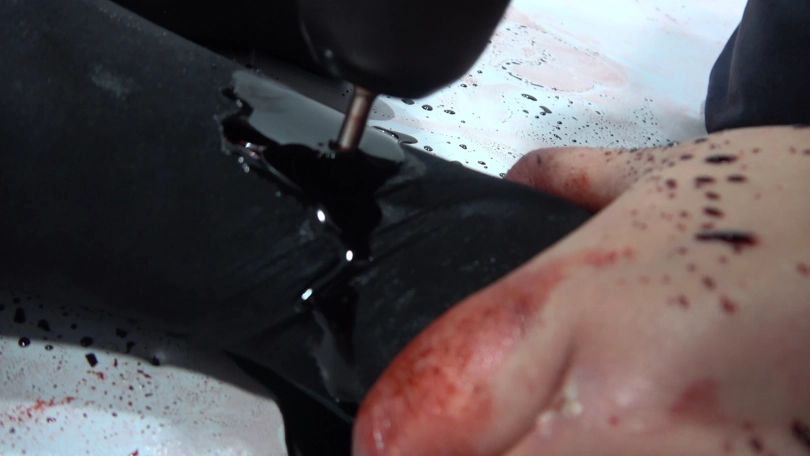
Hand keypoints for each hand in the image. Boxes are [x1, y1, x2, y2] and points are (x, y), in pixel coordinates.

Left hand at [352, 125, 809, 455]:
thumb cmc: (797, 215)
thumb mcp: (665, 179)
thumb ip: (564, 184)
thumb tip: (514, 185)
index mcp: (582, 305)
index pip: (429, 402)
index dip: (392, 431)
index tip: (387, 438)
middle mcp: (622, 406)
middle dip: (451, 454)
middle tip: (465, 435)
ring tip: (563, 433)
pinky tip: (613, 440)